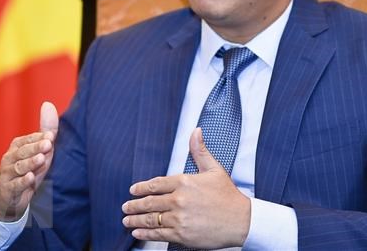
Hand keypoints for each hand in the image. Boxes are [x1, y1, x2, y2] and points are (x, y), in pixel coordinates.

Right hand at [0, 101, 58, 220]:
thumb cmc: (28, 169)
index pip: (27, 140)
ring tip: (41, 159)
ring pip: (19, 167)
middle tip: (48, 144)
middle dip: (35, 148)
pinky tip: (30, 178)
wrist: (11, 198)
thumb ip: (45, 129)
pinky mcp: (8, 189)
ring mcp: (7, 174)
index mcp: (17, 146)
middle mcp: (9, 158)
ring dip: (30, 163)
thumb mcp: (39, 150)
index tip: (51, 136)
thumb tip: (48, 104)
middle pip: (22, 152)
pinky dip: (22, 182)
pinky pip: (15, 185)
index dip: (38, 138)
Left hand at [122, 128, 250, 247]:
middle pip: (149, 202)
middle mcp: (179, 199)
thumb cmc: (228, 196)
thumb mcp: (214, 169)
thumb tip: (196, 131)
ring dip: (135, 220)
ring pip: (151, 218)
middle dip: (134, 206)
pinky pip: (158, 233)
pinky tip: (138, 233)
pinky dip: (146, 233)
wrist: (241, 220)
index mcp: (184, 182)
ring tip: (127, 221)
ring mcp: (179, 218)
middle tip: (125, 208)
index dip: (141, 188)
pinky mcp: (182, 234)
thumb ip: (200, 151)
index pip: (156, 184)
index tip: (133, 190)